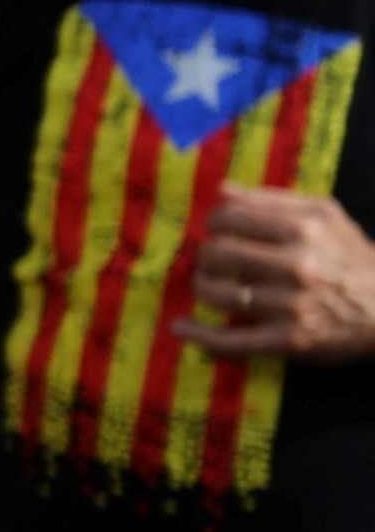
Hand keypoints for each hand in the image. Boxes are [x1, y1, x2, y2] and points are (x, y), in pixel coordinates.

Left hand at [182, 189, 374, 360]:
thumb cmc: (352, 256)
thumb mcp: (325, 216)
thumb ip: (272, 200)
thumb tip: (222, 191)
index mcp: (304, 230)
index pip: (229, 219)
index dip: (214, 223)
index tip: (216, 230)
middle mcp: (296, 266)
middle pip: (217, 254)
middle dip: (206, 255)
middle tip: (213, 259)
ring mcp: (290, 306)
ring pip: (217, 293)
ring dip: (202, 286)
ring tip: (207, 283)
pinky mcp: (287, 340)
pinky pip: (230, 340)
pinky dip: (199, 335)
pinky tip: (180, 327)